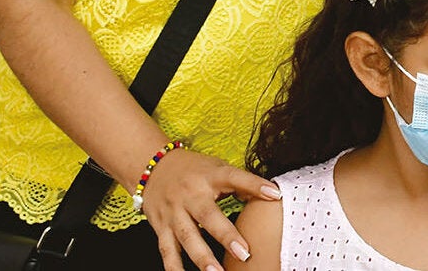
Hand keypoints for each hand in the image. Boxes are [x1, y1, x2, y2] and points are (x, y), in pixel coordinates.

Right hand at [136, 148, 281, 270]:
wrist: (151, 167)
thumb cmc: (193, 170)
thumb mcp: (217, 169)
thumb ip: (240, 183)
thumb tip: (270, 195)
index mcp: (209, 176)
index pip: (235, 177)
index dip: (255, 185)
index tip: (275, 194)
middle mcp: (191, 195)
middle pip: (208, 216)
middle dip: (226, 236)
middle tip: (244, 253)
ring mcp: (174, 212)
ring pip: (187, 237)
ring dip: (202, 257)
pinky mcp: (160, 227)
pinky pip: (167, 250)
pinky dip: (174, 267)